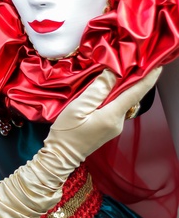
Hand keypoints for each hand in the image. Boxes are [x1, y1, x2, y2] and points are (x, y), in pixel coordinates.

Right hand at [46, 67, 161, 166]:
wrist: (60, 156)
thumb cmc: (66, 132)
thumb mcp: (78, 107)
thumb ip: (97, 90)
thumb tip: (112, 73)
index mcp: (112, 116)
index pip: (135, 93)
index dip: (148, 78)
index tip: (158, 65)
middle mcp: (119, 122)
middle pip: (129, 96)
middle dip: (131, 79)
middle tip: (130, 61)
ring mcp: (115, 126)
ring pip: (122, 101)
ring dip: (120, 88)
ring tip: (115, 71)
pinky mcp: (109, 128)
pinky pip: (115, 107)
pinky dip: (113, 97)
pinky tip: (104, 90)